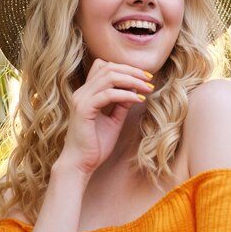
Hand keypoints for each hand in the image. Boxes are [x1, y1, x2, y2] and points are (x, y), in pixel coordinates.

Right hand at [59, 59, 153, 174]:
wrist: (80, 164)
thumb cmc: (95, 145)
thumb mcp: (113, 121)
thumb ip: (121, 105)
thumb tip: (135, 90)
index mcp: (87, 93)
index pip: (105, 67)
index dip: (126, 68)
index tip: (145, 77)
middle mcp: (82, 92)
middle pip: (108, 68)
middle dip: (132, 71)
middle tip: (149, 79)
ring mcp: (81, 99)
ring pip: (109, 77)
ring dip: (132, 81)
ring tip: (147, 88)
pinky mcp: (84, 110)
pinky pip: (108, 94)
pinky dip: (125, 95)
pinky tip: (138, 100)